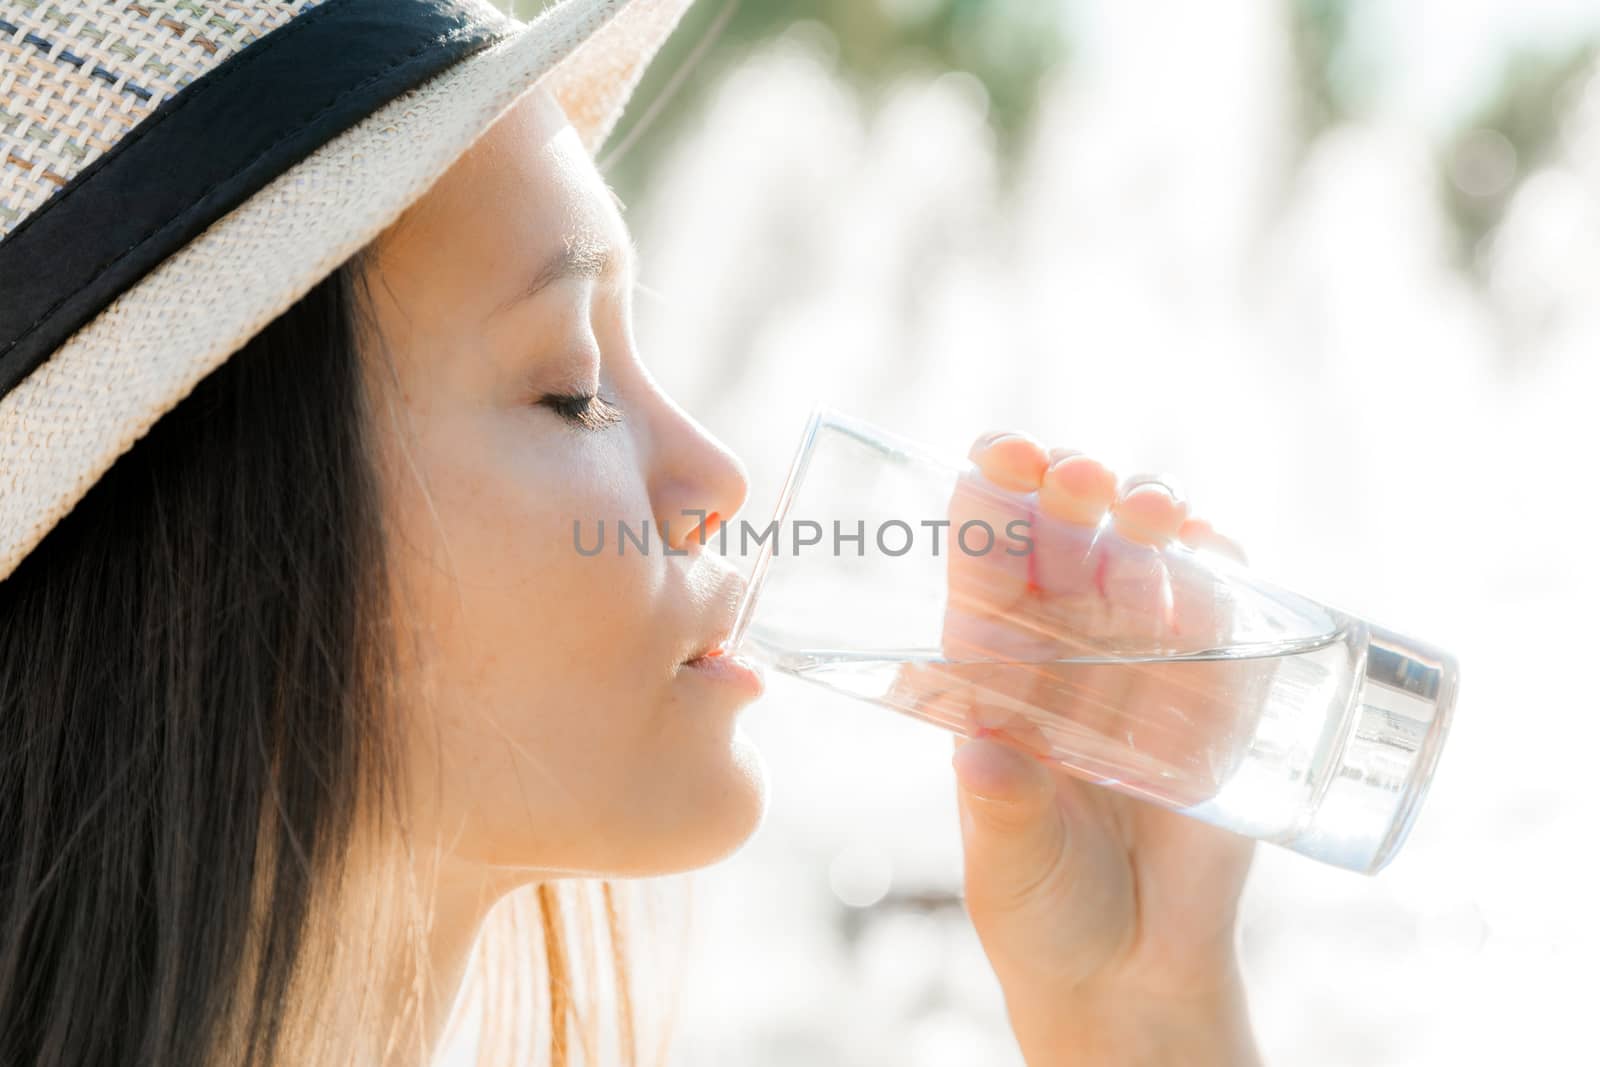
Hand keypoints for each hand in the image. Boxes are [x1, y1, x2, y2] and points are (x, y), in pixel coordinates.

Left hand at [895, 431, 1262, 1064]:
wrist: (1136, 966)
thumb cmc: (1042, 908)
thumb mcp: (1010, 861)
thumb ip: (1002, 810)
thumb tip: (981, 756)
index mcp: (988, 668)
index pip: (979, 560)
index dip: (984, 498)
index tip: (999, 460)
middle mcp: (1061, 647)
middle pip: (1061, 535)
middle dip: (1068, 486)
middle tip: (1079, 478)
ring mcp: (1141, 657)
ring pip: (1141, 551)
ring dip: (1146, 510)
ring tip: (1151, 509)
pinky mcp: (1215, 683)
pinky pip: (1219, 600)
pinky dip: (1219, 561)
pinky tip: (1214, 546)